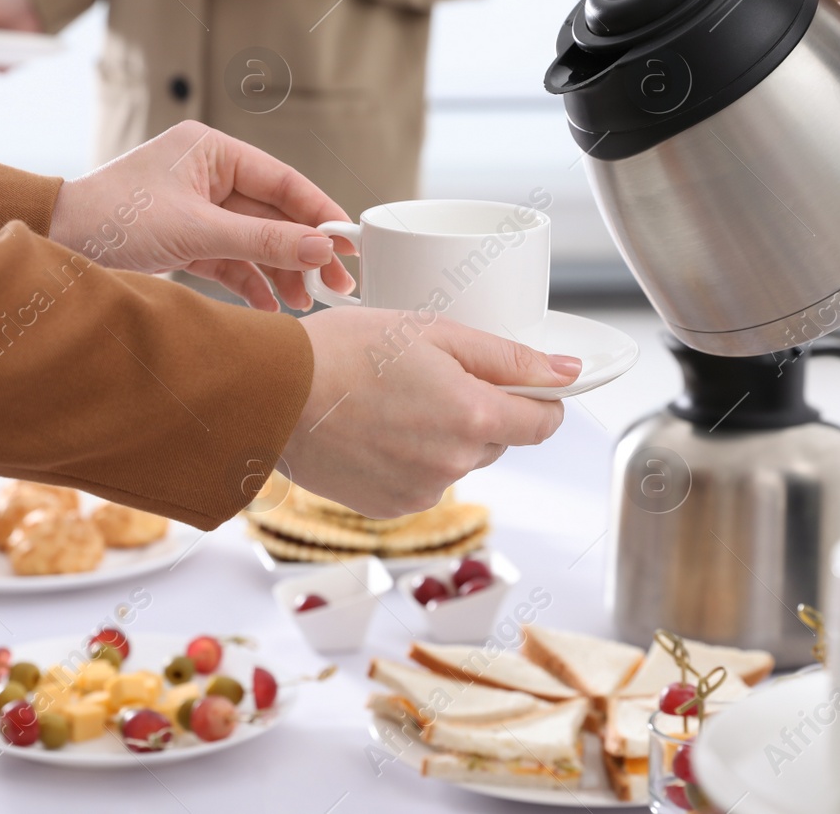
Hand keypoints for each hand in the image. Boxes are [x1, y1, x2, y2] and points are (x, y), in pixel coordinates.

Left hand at [48, 120, 354, 310]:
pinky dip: (250, 282)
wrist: (55, 243)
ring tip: (304, 303)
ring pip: (254, 241)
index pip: (282, 181)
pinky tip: (271, 305)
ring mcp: (197, 208)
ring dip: (280, 272)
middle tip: (338, 285)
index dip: (320, 213)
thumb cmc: (114, 218)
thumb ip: (262, 241)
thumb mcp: (196, 230)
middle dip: (303, 252)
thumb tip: (320, 249)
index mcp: (212, 151)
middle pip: (273, 215)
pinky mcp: (186, 239)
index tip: (350, 243)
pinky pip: (230, 260)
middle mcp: (208, 174)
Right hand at [284, 310, 579, 516]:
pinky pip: (424, 481)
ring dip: (447, 435)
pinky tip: (379, 429)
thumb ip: (506, 356)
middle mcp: (453, 463)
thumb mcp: (433, 332)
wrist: (273, 394)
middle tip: (433, 376)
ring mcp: (421, 491)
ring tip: (397, 401)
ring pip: (461, 461)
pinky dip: (413, 458)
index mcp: (472, 416)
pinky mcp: (391, 507)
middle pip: (499, 440)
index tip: (527, 384)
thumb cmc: (344, 350)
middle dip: (482, 411)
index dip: (541, 399)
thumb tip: (565, 371)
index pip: (543, 422)